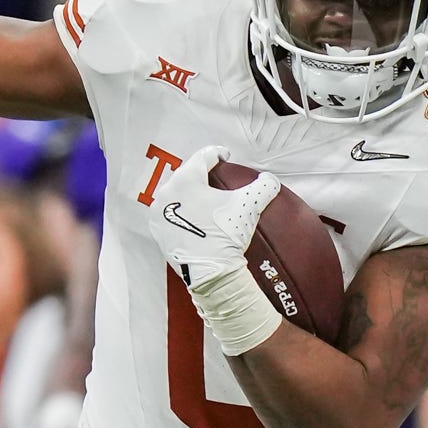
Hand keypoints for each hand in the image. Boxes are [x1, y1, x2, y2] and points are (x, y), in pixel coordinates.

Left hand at [149, 146, 278, 291]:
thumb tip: (268, 181)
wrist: (212, 273)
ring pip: (177, 195)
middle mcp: (166, 193)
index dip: (218, 154)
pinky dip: (183, 213)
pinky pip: (171, 215)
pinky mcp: (158, 232)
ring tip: (206, 200)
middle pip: (187, 175)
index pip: (203, 157)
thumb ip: (264, 186)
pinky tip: (196, 218)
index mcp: (185, 180)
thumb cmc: (226, 236)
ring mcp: (159, 214)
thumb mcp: (250, 205)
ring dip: (191, 194)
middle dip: (202, 175)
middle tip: (217, 179)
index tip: (225, 157)